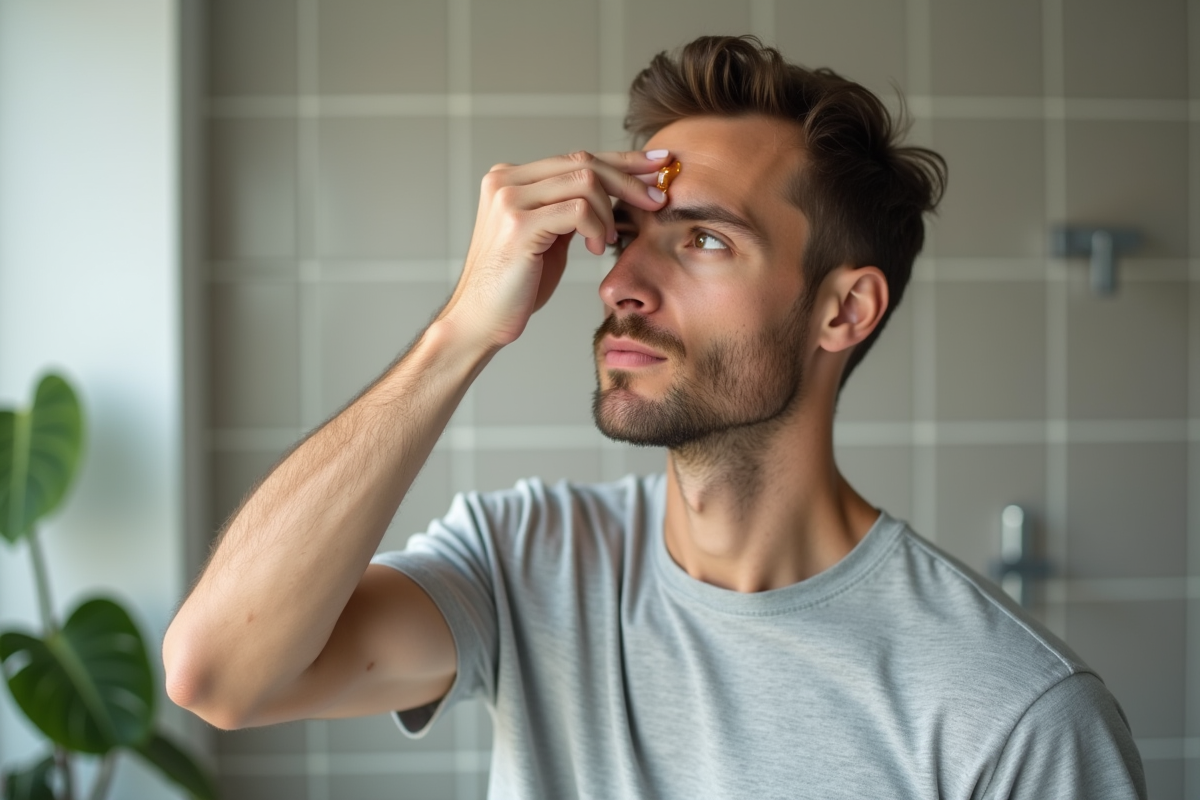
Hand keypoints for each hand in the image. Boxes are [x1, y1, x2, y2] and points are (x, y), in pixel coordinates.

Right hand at [438, 149, 672, 350]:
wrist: (480, 321)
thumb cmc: (517, 285)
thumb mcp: (548, 236)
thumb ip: (568, 209)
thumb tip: (612, 189)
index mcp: (511, 178)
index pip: (576, 157)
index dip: (621, 159)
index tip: (657, 165)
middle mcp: (506, 180)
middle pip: (584, 162)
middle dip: (629, 180)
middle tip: (658, 200)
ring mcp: (509, 199)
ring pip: (585, 181)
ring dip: (608, 212)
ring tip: (606, 240)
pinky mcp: (518, 224)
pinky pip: (578, 210)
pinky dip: (595, 227)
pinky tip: (593, 248)